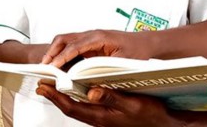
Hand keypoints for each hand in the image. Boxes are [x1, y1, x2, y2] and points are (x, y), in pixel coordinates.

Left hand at [36, 84, 178, 126]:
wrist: (164, 124)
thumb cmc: (151, 115)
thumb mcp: (132, 103)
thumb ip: (111, 97)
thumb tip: (91, 92)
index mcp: (102, 117)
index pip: (72, 107)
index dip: (55, 97)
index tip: (43, 86)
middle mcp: (99, 119)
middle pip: (70, 107)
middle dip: (55, 95)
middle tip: (41, 83)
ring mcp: (103, 118)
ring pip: (78, 106)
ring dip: (64, 96)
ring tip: (53, 84)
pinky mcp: (107, 115)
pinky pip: (87, 106)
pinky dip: (77, 96)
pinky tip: (76, 89)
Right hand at [42, 30, 144, 67]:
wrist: (148, 43)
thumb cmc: (138, 50)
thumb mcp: (123, 62)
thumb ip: (105, 68)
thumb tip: (89, 77)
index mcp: (99, 37)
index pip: (75, 46)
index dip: (62, 57)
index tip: (53, 66)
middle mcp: (92, 35)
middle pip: (65, 39)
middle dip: (52, 52)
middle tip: (44, 65)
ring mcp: (91, 38)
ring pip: (67, 41)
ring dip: (56, 52)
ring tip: (48, 65)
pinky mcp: (91, 43)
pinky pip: (73, 46)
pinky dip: (63, 53)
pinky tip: (60, 65)